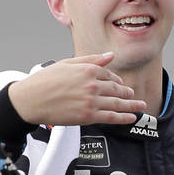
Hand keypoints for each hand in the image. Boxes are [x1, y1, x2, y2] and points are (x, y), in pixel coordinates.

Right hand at [9, 53, 146, 125]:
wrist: (30, 100)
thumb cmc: (45, 81)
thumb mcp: (67, 64)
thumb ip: (91, 60)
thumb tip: (110, 56)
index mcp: (88, 70)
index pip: (109, 74)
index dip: (116, 79)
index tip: (119, 84)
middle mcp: (92, 85)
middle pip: (116, 89)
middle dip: (127, 92)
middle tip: (133, 95)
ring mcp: (91, 101)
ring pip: (118, 103)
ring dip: (132, 105)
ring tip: (142, 106)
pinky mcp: (87, 116)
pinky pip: (111, 117)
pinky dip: (124, 118)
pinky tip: (132, 118)